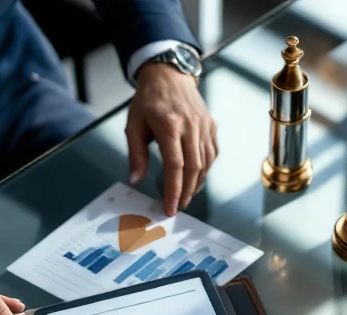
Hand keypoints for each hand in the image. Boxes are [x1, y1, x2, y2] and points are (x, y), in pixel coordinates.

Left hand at [126, 62, 216, 215]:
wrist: (168, 75)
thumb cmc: (148, 101)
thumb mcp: (134, 125)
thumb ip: (136, 155)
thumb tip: (135, 180)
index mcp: (169, 125)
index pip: (175, 165)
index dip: (174, 190)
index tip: (171, 207)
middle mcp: (190, 126)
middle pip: (194, 168)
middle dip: (187, 192)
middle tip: (179, 206)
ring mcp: (204, 126)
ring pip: (206, 163)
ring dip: (197, 183)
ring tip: (187, 196)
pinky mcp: (211, 126)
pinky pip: (212, 154)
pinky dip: (205, 170)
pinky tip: (196, 178)